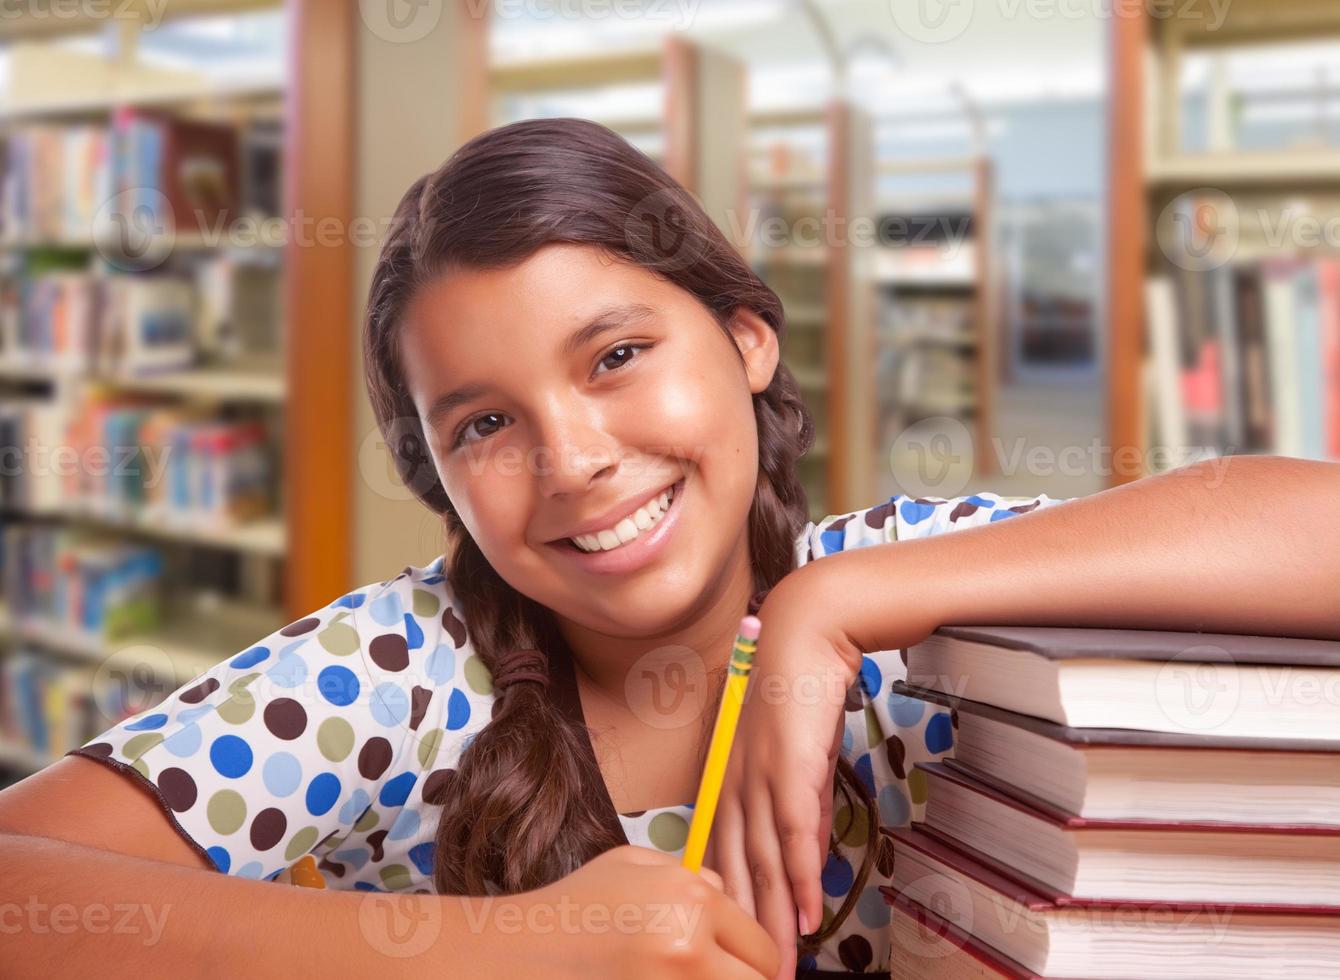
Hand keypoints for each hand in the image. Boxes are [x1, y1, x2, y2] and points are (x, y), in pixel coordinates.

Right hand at [508, 844, 780, 978]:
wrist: (523, 951)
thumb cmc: (577, 905)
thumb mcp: (634, 864)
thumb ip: (692, 875)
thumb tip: (727, 894)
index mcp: (692, 902)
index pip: (763, 948)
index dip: (756, 959)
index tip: (743, 965)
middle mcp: (689, 949)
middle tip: (718, 973)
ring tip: (684, 974)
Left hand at [702, 563, 866, 978]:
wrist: (808, 632)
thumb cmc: (801, 688)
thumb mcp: (801, 757)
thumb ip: (801, 807)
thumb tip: (808, 855)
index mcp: (729, 778)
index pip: (723, 855)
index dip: (730, 905)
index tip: (736, 943)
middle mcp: (735, 782)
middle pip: (737, 871)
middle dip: (744, 930)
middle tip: (755, 971)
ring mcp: (758, 776)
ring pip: (762, 864)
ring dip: (772, 920)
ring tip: (780, 963)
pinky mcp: (789, 768)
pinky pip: (793, 836)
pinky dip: (801, 881)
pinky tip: (806, 916)